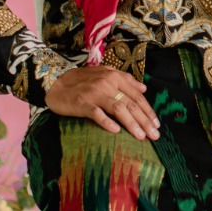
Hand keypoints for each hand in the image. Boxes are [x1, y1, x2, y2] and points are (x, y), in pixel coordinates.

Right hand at [44, 66, 160, 140]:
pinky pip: (97, 114)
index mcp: (115, 77)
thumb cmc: (82, 80)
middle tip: (155, 135)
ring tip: (141, 137)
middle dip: (145, 121)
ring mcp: (95, 93)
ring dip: (132, 124)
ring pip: (118, 109)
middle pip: (131, 104)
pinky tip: (116, 131)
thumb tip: (144, 88)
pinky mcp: (82, 103)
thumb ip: (125, 80)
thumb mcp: (105, 73)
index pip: (137, 96)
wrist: (55, 82)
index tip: (157, 124)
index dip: (148, 111)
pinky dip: (107, 122)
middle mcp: (107, 84)